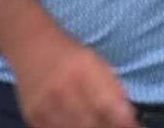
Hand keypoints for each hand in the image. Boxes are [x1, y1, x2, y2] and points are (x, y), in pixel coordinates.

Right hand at [9, 31, 137, 127]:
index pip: (109, 107)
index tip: (133, 127)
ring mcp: (45, 105)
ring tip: (95, 123)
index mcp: (84, 71)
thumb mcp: (98, 64)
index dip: (124, 122)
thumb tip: (130, 121)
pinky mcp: (32, 116)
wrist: (30, 44)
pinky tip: (76, 123)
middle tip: (111, 125)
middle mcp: (62, 88)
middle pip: (92, 124)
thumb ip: (115, 92)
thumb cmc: (70, 55)